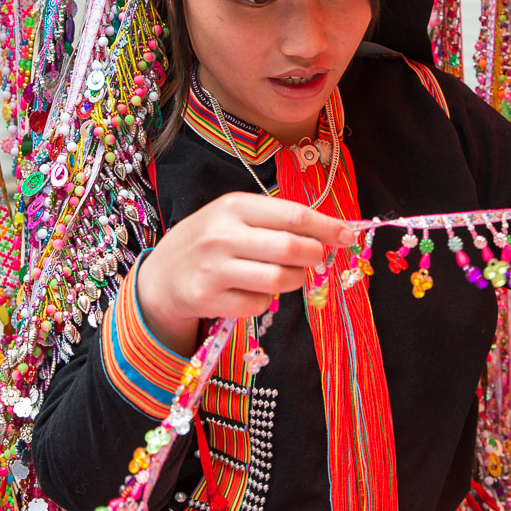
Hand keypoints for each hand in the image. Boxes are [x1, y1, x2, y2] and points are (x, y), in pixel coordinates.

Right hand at [135, 192, 352, 354]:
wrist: (162, 274)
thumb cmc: (211, 240)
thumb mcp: (235, 217)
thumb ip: (277, 221)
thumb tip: (332, 233)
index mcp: (233, 206)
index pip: (293, 215)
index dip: (326, 227)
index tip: (349, 235)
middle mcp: (221, 235)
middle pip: (290, 248)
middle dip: (314, 256)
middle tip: (316, 258)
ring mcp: (213, 269)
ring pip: (279, 280)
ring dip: (295, 280)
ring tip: (288, 275)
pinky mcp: (209, 299)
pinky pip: (259, 303)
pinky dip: (265, 299)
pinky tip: (251, 290)